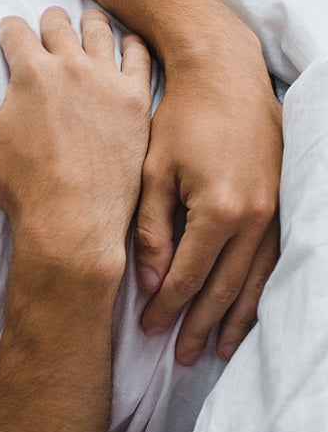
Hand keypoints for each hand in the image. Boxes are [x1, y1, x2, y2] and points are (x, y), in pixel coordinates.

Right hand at [0, 7, 151, 278]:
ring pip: (99, 30)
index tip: (9, 36)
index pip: (16, 30)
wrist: (72, 221)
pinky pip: (138, 56)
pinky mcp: (136, 101)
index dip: (8, 30)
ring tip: (85, 27)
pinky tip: (124, 47)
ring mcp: (108, 81)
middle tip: (47, 29)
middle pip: (58, 23)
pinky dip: (129, 45)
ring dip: (87, 24)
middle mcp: (71, 65)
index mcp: (31, 70)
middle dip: (47, 23)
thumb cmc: (20, 186)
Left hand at [135, 29, 282, 364]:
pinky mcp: (284, 202)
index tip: (149, 329)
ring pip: (256, 281)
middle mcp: (255, 218)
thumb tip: (148, 282)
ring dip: (235, 319)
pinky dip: (260, 291)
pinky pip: (274, 261)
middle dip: (199, 324)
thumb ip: (150, 232)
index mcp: (218, 211)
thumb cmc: (181, 119)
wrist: (225, 74)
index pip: (188, 277)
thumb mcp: (152, 174)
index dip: (167, 307)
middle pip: (224, 288)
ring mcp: (276, 211)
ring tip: (217, 350)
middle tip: (182, 357)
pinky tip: (249, 312)